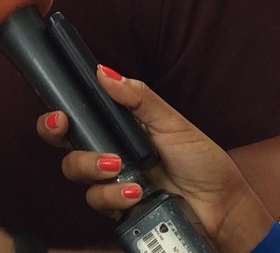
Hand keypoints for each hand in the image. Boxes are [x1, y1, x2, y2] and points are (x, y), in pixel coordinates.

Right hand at [37, 67, 274, 252]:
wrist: (221, 205)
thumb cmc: (201, 160)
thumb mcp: (172, 122)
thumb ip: (137, 98)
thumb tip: (103, 71)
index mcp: (120, 127)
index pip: (79, 117)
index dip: (58, 114)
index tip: (59, 112)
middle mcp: (110, 152)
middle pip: (66, 145)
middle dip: (59, 136)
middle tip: (67, 129)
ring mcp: (113, 181)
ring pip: (76, 172)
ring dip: (90, 166)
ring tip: (117, 166)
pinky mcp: (119, 208)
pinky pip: (99, 200)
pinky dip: (113, 195)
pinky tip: (136, 192)